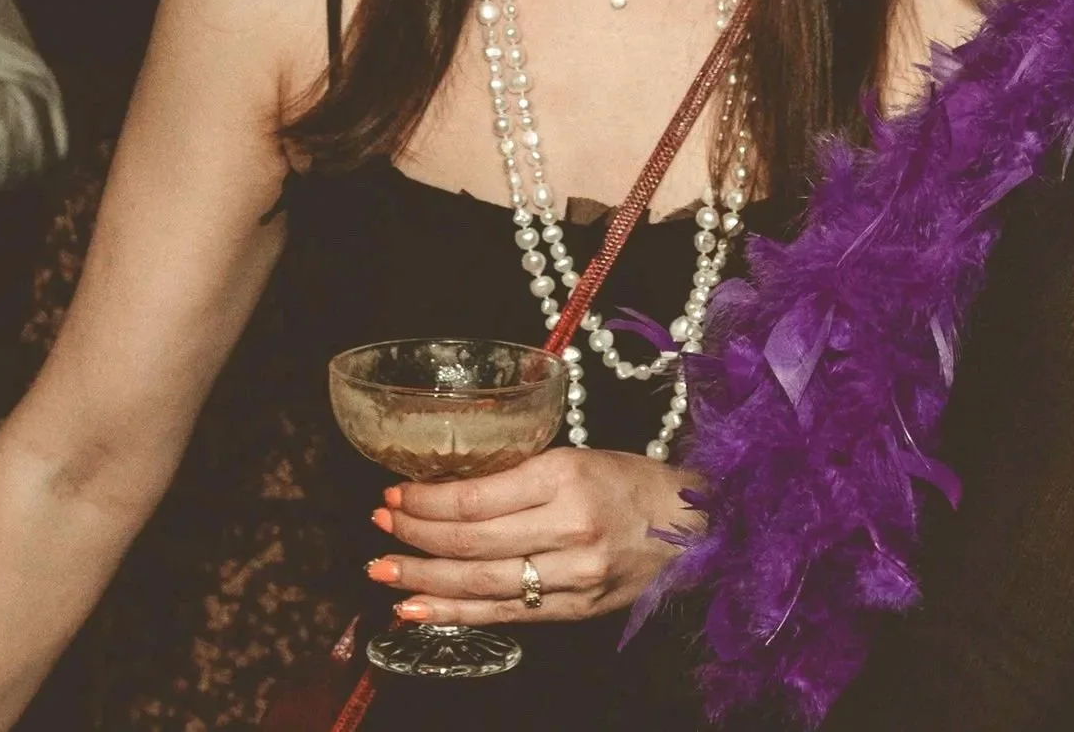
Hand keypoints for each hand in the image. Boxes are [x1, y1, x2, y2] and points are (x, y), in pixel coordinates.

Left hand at [367, 447, 702, 626]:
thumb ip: (520, 477)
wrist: (695, 527)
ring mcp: (574, 575)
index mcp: (568, 476)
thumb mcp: (578, 457)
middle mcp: (570, 527)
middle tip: (378, 528)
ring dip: (425, 579)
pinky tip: (419, 610)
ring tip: (383, 572)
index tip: (395, 494)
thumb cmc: (632, 483)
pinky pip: (505, 615)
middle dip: (416, 535)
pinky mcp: (576, 609)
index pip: (478, 496)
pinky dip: (456, 613)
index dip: (428, 499)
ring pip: (482, 584)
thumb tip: (449, 492)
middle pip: (472, 540)